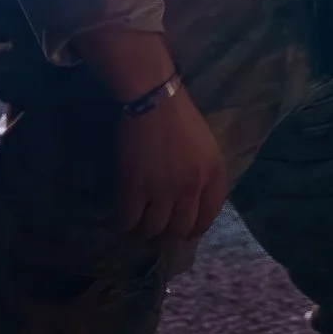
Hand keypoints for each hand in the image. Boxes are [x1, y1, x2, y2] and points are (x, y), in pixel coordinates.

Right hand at [72, 26, 227, 240]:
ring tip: (138, 226)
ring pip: (154, 229)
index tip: (184, 231)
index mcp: (214, 175)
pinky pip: (128, 221)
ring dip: (145, 232)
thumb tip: (192, 201)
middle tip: (158, 229)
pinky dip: (122, 226)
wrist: (154, 100)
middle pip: (181, 228)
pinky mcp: (136, 188)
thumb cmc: (180, 116)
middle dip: (169, 233)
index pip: (209, 216)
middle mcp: (192, 187)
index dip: (195, 228)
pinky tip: (119, 223)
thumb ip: (205, 174)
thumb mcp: (206, 146)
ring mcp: (164, 191)